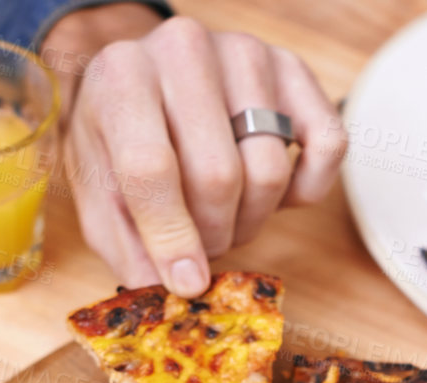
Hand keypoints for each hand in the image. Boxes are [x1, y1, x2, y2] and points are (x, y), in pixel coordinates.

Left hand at [53, 14, 345, 295]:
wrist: (149, 77)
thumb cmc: (122, 139)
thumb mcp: (98, 190)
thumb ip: (128, 243)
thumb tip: (178, 289)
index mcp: (120, 76)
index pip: (151, 166)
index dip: (172, 237)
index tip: (187, 282)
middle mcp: (183, 49)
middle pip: (219, 176)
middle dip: (214, 234)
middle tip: (203, 246)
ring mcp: (244, 54)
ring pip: (270, 171)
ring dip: (252, 218)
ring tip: (227, 215)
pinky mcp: (293, 69)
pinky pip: (327, 147)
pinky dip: (305, 190)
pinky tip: (274, 191)